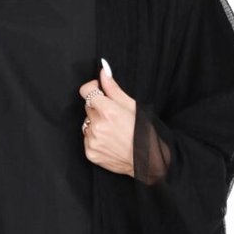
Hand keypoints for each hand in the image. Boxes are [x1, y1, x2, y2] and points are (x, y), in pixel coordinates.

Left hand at [79, 57, 135, 175]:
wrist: (147, 161)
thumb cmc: (143, 132)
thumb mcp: (132, 106)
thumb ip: (113, 89)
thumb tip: (103, 71)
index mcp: (108, 111)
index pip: (86, 91)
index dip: (93, 88)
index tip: (99, 91)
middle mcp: (98, 126)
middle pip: (88, 107)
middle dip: (98, 109)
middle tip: (114, 117)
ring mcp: (93, 141)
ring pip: (87, 123)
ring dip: (96, 124)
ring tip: (113, 132)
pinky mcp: (91, 153)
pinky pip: (87, 139)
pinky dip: (96, 138)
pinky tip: (110, 142)